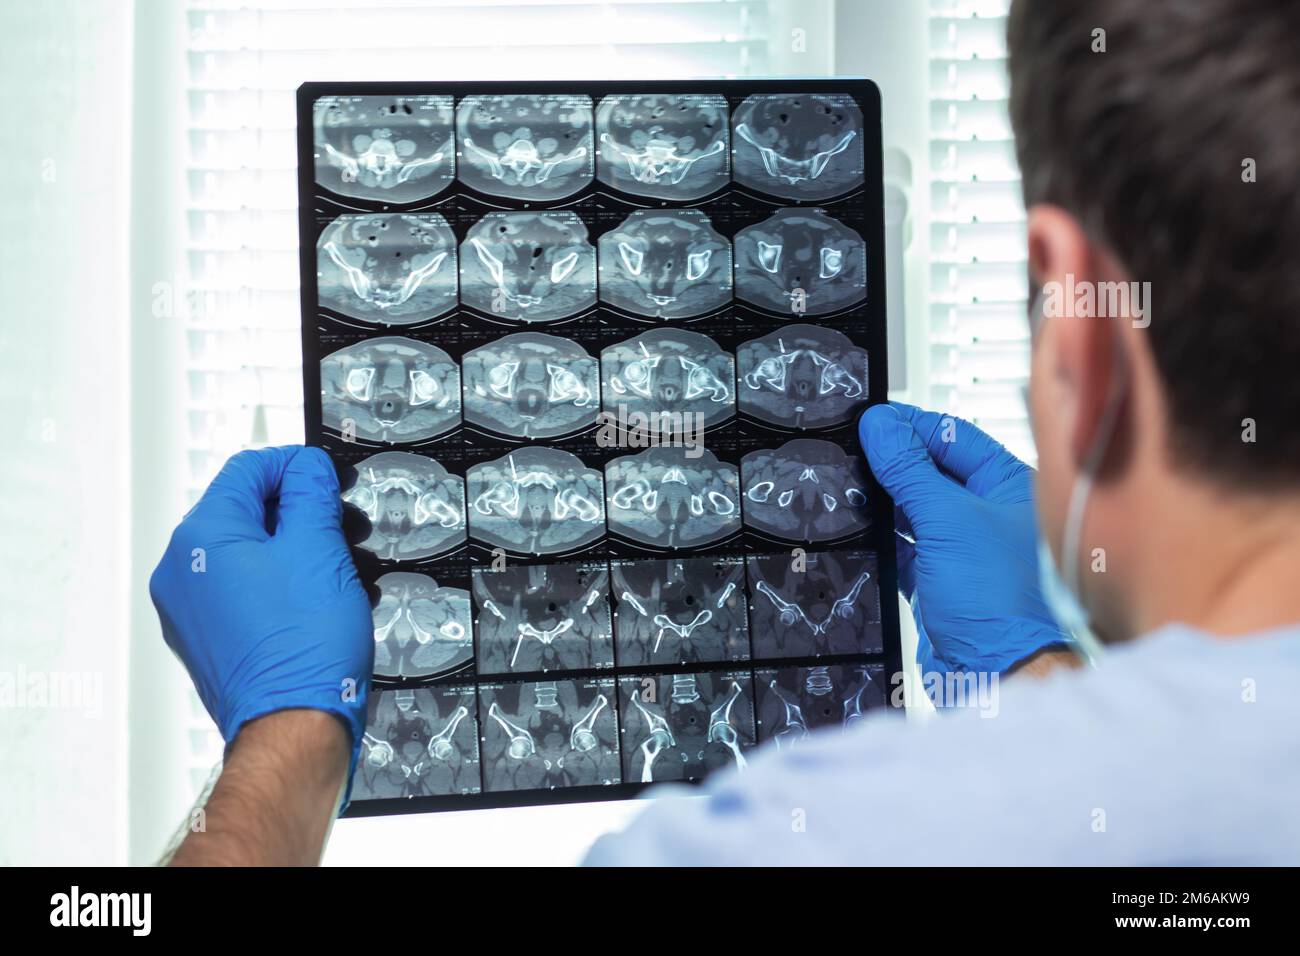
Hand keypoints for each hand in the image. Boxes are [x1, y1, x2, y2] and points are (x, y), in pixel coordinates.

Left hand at [150, 446, 372, 802]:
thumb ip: (310, 492)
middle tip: (341, 528)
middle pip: (247, 513)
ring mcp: (190, 611)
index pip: (249, 469)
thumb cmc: (303, 650)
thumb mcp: (320, 547)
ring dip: (296, 552)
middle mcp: (181, 571)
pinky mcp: (208, 641)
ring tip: (338, 570)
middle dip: (300, 515)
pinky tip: (319, 602)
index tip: (326, 478)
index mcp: (201, 537)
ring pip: (248, 555)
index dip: (296, 466)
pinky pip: (245, 594)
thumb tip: (304, 468)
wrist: (293, 727)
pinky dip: (282, 586)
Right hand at [858, 403, 1066, 687]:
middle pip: (932, 471)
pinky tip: (859, 531)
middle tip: (852, 449)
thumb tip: (880, 426)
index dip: (911, 426)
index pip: (953, 436)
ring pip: (916, 510)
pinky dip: (883, 540)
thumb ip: (910, 470)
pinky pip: (905, 549)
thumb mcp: (948, 519)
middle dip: (893, 461)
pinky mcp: (941, 583)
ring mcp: (965, 550)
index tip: (870, 421)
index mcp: (1009, 485)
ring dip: (884, 500)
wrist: (1001, 674)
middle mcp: (990, 514)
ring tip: (849, 485)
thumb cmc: (1001, 601)